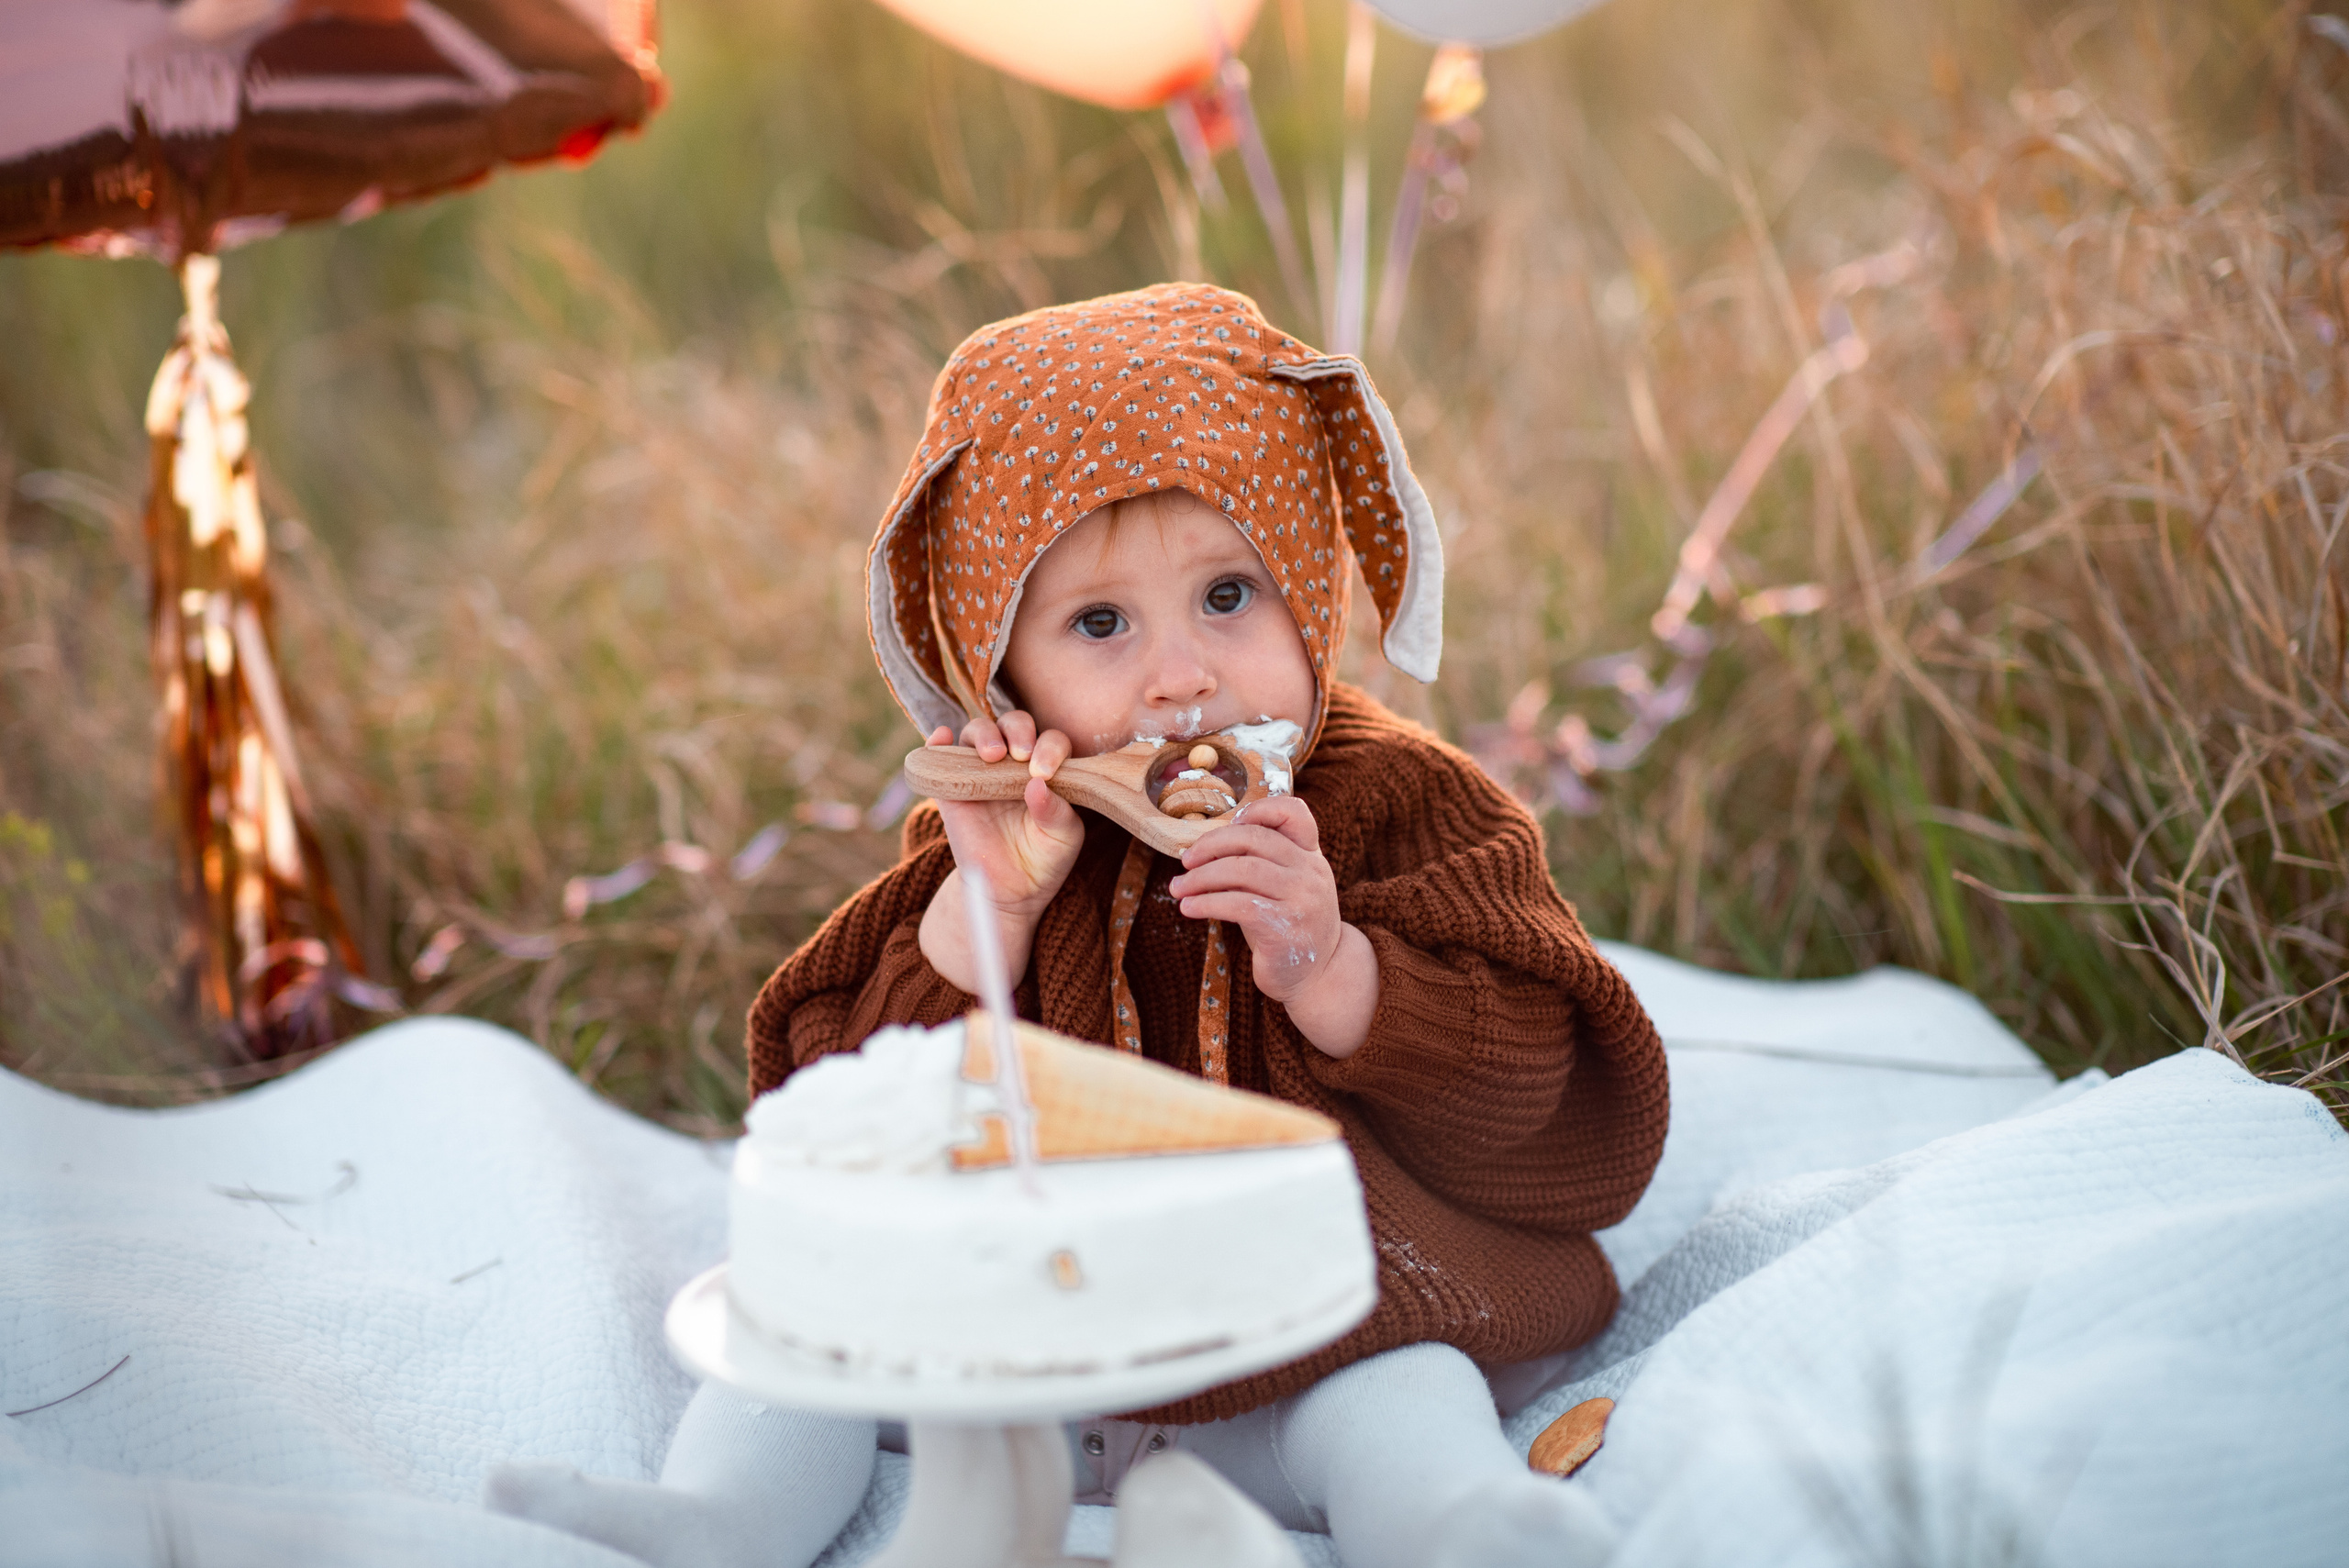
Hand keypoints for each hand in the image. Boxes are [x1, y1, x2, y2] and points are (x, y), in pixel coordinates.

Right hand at [917, 710, 1083, 993]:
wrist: (1009, 891)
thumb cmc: (1044, 859)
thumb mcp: (1062, 839)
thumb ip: (1056, 812)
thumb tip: (1038, 784)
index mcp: (1046, 769)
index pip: (1051, 741)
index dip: (1050, 748)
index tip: (1044, 771)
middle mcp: (1013, 763)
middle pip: (1014, 724)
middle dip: (1018, 731)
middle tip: (1020, 755)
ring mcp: (980, 772)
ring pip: (977, 732)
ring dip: (984, 734)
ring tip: (992, 755)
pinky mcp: (950, 788)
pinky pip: (939, 756)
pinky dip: (937, 741)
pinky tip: (942, 736)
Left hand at [1168, 795, 1378, 1058]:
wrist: (1317, 976)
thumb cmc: (1287, 926)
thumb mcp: (1283, 887)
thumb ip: (1259, 863)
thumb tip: (1204, 848)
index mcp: (1310, 856)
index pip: (1295, 813)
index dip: (1259, 810)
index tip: (1231, 824)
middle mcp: (1310, 873)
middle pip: (1255, 839)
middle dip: (1212, 845)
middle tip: (1185, 860)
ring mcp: (1301, 900)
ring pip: (1242, 870)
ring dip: (1201, 877)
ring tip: (1178, 888)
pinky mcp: (1284, 928)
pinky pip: (1237, 905)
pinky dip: (1206, 903)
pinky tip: (1189, 907)